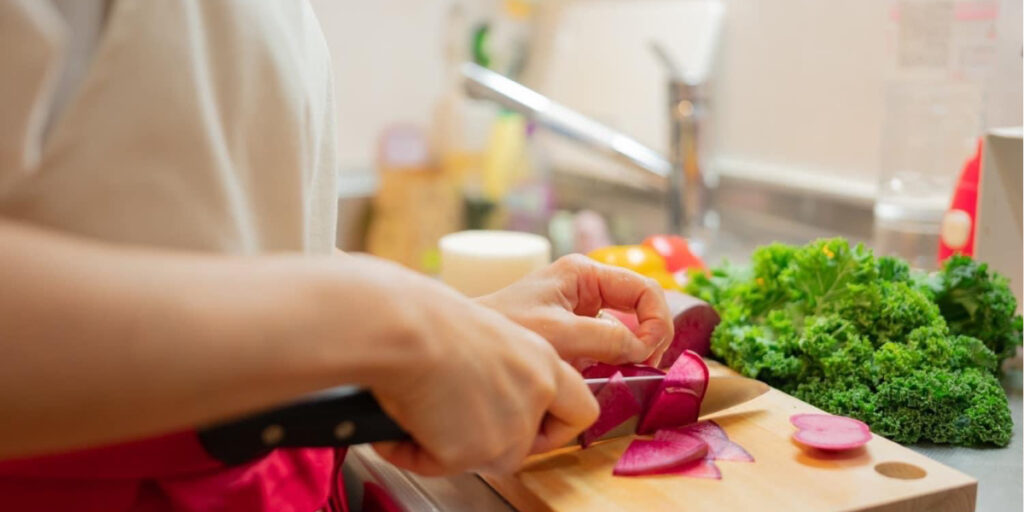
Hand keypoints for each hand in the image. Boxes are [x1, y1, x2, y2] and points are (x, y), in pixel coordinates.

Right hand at [357, 257, 597, 475]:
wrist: (409, 331)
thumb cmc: (433, 320)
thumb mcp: (490, 333)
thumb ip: (506, 369)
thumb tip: (487, 393)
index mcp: (542, 362)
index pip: (582, 409)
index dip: (558, 425)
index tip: (536, 424)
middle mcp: (534, 397)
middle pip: (533, 445)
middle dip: (504, 445)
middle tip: (469, 429)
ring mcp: (508, 429)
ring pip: (488, 460)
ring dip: (455, 447)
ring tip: (422, 416)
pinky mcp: (475, 452)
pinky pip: (441, 466)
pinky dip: (416, 452)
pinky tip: (401, 429)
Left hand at [477, 254, 673, 366]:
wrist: (465, 345)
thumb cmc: (505, 328)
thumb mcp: (559, 333)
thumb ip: (605, 338)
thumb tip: (642, 350)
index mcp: (585, 274)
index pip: (645, 290)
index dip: (657, 321)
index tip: (649, 355)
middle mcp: (587, 287)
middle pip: (641, 309)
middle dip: (649, 338)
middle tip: (643, 369)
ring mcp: (581, 311)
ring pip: (628, 330)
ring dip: (632, 353)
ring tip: (623, 375)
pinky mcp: (574, 334)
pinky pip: (608, 346)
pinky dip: (613, 362)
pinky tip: (602, 376)